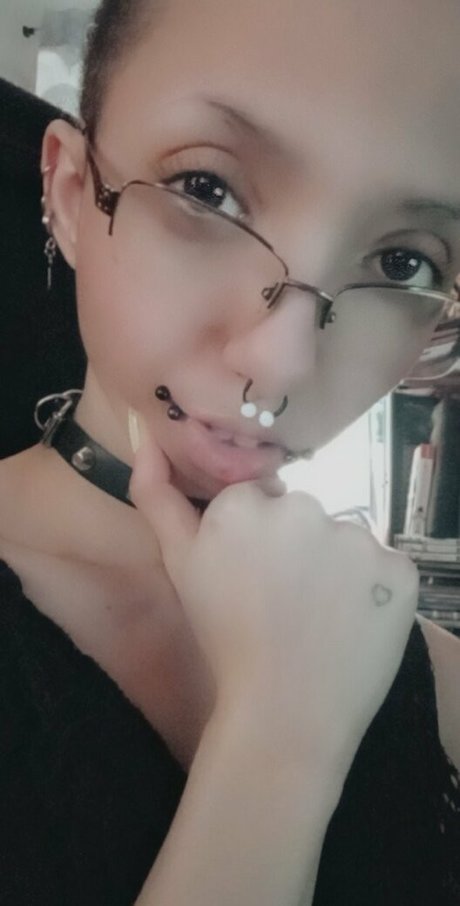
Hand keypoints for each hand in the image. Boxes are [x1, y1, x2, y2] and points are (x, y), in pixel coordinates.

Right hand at [129, 413, 418, 772]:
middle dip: (296, 546)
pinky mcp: (398, 568)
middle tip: (285, 600)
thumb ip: (157, 497)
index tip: (253, 580)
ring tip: (319, 616)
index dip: (257, 542)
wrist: (283, 711)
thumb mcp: (178, 566)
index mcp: (243, 505)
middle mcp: (301, 507)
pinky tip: (353, 623)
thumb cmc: (225, 638)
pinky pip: (385, 567)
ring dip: (337, 567)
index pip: (260, 501)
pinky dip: (374, 591)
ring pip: (345, 539)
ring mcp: (355, 537)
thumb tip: (145, 436)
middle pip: (303, 514)